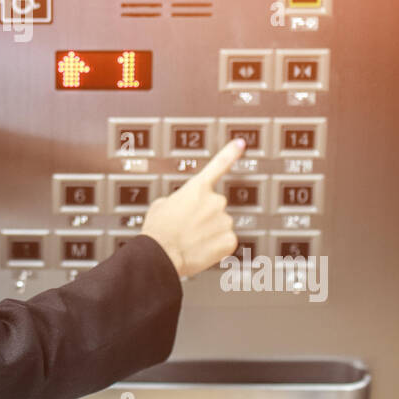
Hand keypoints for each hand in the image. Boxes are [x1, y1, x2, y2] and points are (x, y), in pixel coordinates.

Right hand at [140, 137, 244, 278]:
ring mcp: (225, 221)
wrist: (160, 254)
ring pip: (220, 225)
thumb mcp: (161, 205)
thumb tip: (184, 207)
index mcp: (197, 188)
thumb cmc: (158, 230)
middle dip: (205, 215)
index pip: (218, 165)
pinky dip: (215, 247)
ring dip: (209, 232)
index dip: (230, 152)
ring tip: (191, 240)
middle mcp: (216, 201)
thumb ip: (179, 200)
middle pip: (215, 206)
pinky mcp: (230, 240)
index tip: (240, 143)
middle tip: (188, 227)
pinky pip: (225, 242)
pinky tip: (200, 249)